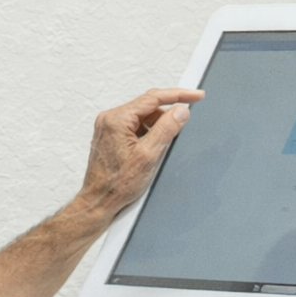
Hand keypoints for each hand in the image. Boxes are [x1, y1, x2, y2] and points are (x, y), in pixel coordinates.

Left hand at [75, 87, 203, 219]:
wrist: (100, 201)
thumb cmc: (117, 184)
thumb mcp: (149, 156)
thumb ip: (166, 129)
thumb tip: (180, 111)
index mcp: (116, 120)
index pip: (152, 98)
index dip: (178, 95)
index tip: (196, 95)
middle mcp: (109, 120)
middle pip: (147, 107)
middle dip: (168, 114)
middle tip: (186, 120)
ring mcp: (109, 128)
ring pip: (143, 118)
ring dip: (158, 126)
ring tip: (163, 147)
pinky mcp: (111, 137)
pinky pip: (135, 127)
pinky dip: (148, 134)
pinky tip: (153, 149)